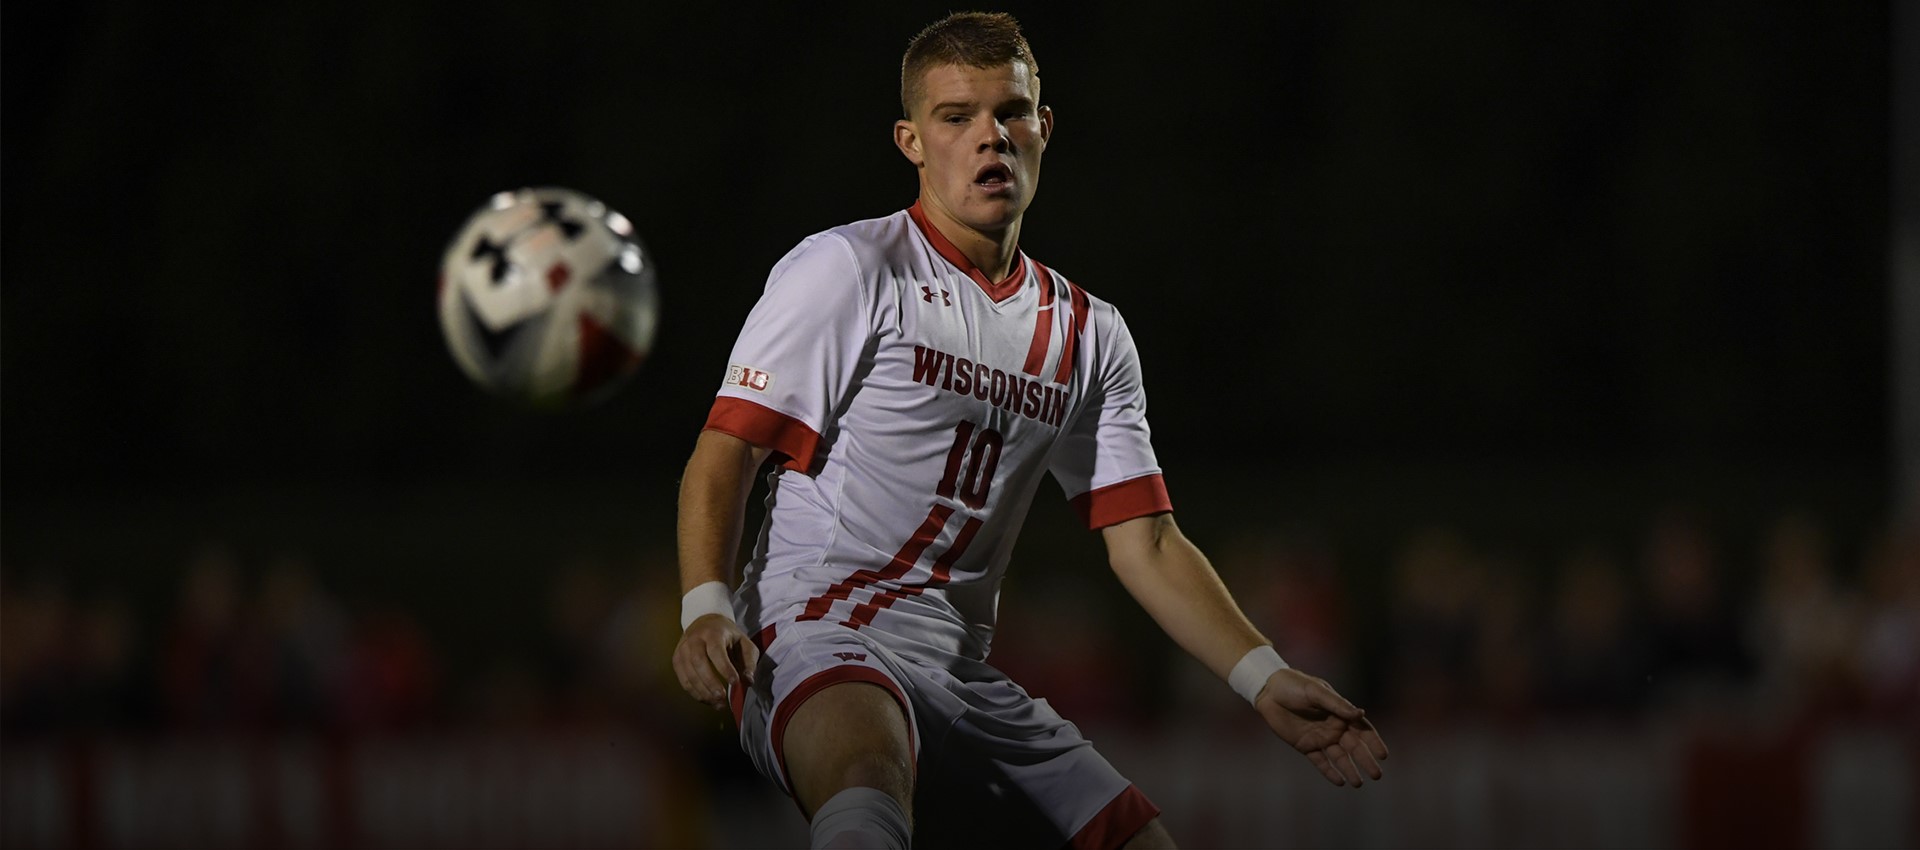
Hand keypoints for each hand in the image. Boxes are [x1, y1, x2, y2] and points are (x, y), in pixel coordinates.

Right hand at [672, 614, 758, 710]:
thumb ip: (749, 662)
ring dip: (703, 692)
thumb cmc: (728, 635)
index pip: (716, 651)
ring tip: (718, 704)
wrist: (705, 622)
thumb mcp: (744, 642)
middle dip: (711, 683)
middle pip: (698, 663)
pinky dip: (695, 693)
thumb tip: (748, 681)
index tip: (735, 683)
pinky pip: (684, 680)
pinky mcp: (677, 660)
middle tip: (723, 697)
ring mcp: (683, 650)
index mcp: (713, 633)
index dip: (725, 668)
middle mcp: (694, 640)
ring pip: (689, 674)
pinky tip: (708, 700)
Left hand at [1253, 668, 1388, 786]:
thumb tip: (1360, 714)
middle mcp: (1333, 727)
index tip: (1383, 755)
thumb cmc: (1294, 686)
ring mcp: (1320, 738)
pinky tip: (1340, 782)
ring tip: (1358, 784)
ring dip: (1349, 769)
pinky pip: (1320, 762)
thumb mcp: (1316, 692)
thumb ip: (1337, 704)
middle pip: (1354, 747)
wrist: (1268, 691)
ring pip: (1339, 757)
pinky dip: (1329, 772)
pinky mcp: (1305, 746)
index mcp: (1340, 713)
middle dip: (1366, 760)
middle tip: (1377, 775)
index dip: (1373, 742)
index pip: (1362, 730)